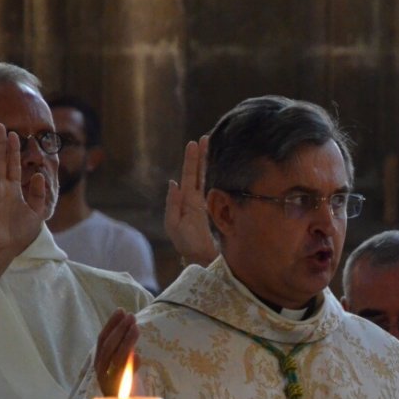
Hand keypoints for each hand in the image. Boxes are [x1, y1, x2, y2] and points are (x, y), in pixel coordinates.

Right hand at [0, 123, 47, 278]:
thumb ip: (39, 194)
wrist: (7, 247)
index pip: (13, 165)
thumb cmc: (20, 233)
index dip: (13, 150)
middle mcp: (0, 187)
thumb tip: (40, 175)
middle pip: (0, 160)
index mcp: (13, 189)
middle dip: (0, 143)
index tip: (14, 133)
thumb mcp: (36, 212)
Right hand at [95, 308, 139, 396]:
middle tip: (130, 316)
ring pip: (115, 359)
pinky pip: (123, 378)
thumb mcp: (127, 366)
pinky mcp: (119, 394)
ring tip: (136, 328)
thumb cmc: (130, 389)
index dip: (111, 325)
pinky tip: (138, 356)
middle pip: (107, 347)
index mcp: (101, 364)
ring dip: (125, 342)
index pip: (102, 340)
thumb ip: (126, 351)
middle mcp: (101, 373)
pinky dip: (131, 365)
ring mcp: (109, 384)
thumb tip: (130, 330)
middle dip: (119, 330)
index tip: (121, 311)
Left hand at [165, 136, 217, 267]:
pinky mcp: (222, 209)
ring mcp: (212, 204)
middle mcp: (199, 200)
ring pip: (211, 178)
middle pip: (201, 173)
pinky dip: (222, 176)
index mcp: (186, 202)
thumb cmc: (187, 245)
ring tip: (215, 146)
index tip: (194, 143)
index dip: (192, 160)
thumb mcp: (174, 225)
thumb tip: (173, 182)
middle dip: (203, 156)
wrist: (203, 260)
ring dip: (212, 162)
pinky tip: (225, 166)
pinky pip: (221, 189)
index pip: (189, 176)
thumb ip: (173, 204)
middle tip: (207, 138)